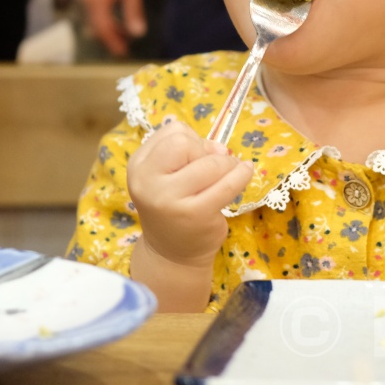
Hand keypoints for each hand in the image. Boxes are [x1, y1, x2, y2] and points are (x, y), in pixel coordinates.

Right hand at [79, 0, 146, 55]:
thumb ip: (133, 11)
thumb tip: (138, 34)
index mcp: (96, 0)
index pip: (104, 29)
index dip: (114, 43)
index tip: (124, 53)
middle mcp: (86, 0)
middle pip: (97, 27)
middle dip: (111, 39)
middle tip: (125, 49)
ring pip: (95, 20)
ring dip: (109, 29)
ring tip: (125, 37)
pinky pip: (95, 12)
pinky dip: (106, 19)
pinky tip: (118, 21)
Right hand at [126, 121, 253, 267]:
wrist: (171, 254)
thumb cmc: (174, 207)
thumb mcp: (168, 175)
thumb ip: (190, 152)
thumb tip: (220, 148)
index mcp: (139, 165)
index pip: (171, 130)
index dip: (192, 139)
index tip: (196, 158)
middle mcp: (147, 181)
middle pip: (184, 141)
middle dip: (206, 150)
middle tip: (211, 168)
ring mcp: (170, 199)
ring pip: (210, 163)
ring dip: (227, 164)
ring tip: (230, 173)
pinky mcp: (195, 214)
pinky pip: (227, 184)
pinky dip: (242, 174)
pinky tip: (246, 172)